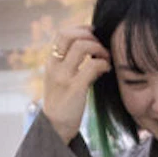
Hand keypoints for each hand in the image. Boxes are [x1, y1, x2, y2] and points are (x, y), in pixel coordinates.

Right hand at [41, 24, 110, 145]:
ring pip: (81, 47)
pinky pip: (92, 66)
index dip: (80, 29)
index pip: (62, 34)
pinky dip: (103, 64)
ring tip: (106, 58)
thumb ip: (71, 64)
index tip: (94, 34)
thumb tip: (93, 49)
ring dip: (99, 49)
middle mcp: (54, 66)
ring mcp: (63, 77)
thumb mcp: (61, 79)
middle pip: (69, 35)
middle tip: (101, 46)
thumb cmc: (64, 102)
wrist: (56, 127)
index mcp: (51, 62)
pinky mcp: (75, 88)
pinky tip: (106, 70)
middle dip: (89, 36)